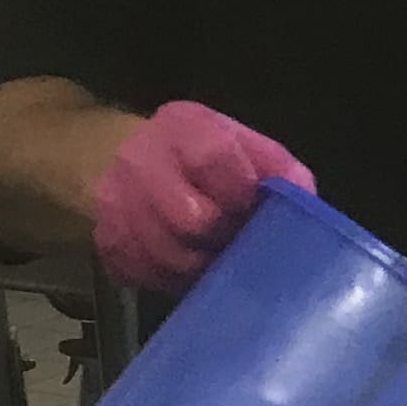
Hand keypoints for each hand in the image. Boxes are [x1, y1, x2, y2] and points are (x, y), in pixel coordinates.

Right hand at [92, 102, 311, 291]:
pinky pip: (143, 274)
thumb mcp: (244, 145)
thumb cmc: (203, 156)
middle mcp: (139, 158)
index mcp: (183, 126)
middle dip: (221, 237)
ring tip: (211, 255)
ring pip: (166, 256)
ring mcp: (114, 201)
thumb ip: (279, 168)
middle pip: (190, 220)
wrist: (127, 158)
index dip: (240, 193)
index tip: (250, 209)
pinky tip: (182, 264)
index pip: (212, 159)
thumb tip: (303, 198)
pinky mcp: (103, 240)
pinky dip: (170, 278)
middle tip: (232, 238)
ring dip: (198, 265)